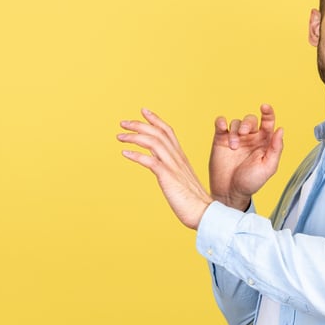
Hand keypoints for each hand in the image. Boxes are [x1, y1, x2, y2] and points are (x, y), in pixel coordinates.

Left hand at [118, 109, 212, 229]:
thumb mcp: (181, 180)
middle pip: (158, 133)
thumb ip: (171, 170)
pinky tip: (125, 153)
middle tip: (123, 123)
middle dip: (139, 124)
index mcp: (181, 157)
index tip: (143, 111)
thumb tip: (158, 167)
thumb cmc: (193, 201)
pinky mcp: (168, 177)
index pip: (168, 131)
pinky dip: (136, 155)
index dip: (155, 119)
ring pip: (153, 142)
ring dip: (134, 137)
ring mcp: (173, 166)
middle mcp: (177, 158)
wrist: (204, 212)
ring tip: (120, 137)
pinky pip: (150, 161)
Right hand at [209, 104, 283, 210]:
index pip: (268, 121)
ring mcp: (235, 138)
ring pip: (236, 122)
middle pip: (250, 119)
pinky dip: (221, 122)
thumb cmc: (251, 182)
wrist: (230, 192)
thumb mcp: (268, 167)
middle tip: (245, 134)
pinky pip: (221, 124)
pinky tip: (223, 128)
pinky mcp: (221, 140)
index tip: (265, 107)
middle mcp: (250, 138)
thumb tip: (281, 129)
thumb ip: (275, 148)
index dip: (268, 112)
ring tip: (233, 146)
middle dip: (248, 123)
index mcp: (264, 142)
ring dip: (235, 130)